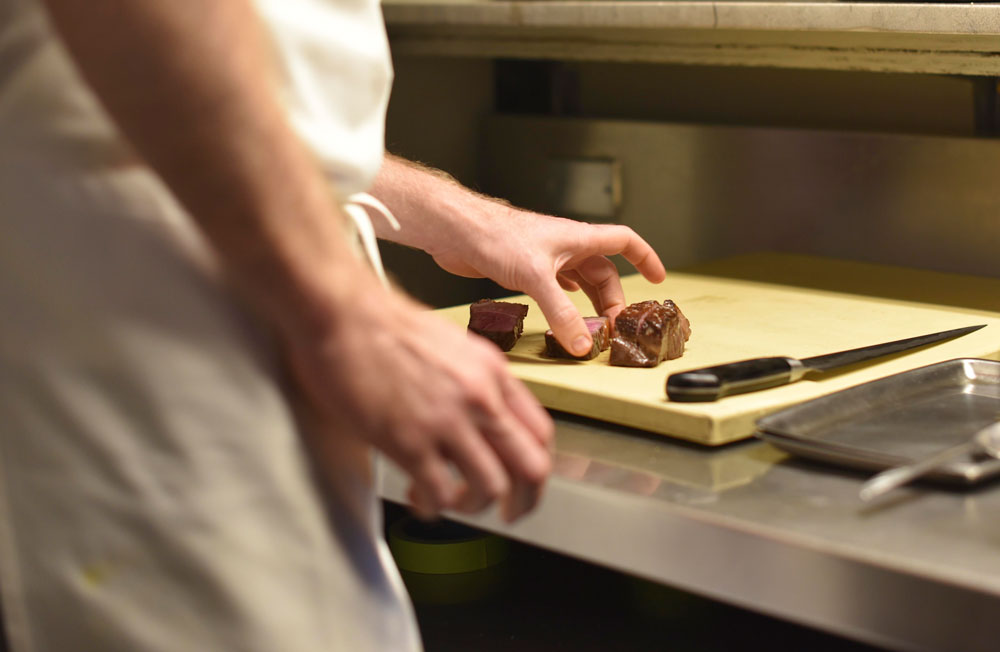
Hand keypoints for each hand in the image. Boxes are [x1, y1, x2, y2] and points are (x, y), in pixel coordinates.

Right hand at [283, 278, 553, 522]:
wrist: (343, 313)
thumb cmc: (384, 323)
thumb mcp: (452, 345)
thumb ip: (474, 383)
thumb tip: (478, 417)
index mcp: (493, 373)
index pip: (541, 432)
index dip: (536, 468)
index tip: (523, 484)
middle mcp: (480, 398)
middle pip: (532, 468)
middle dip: (524, 502)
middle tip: (509, 514)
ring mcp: (447, 421)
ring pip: (490, 488)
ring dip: (473, 507)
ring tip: (451, 501)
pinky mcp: (409, 442)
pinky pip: (439, 495)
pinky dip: (433, 507)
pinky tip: (418, 498)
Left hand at [431, 206, 666, 356]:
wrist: (457, 231)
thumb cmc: (496, 237)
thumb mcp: (537, 278)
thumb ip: (561, 314)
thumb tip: (582, 345)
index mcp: (578, 239)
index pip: (624, 242)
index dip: (645, 258)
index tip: (658, 280)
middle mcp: (566, 246)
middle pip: (603, 272)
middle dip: (612, 299)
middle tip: (613, 328)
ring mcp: (546, 257)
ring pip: (580, 281)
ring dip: (590, 303)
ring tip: (594, 328)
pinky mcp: (526, 269)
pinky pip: (557, 286)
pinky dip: (566, 301)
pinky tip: (564, 312)